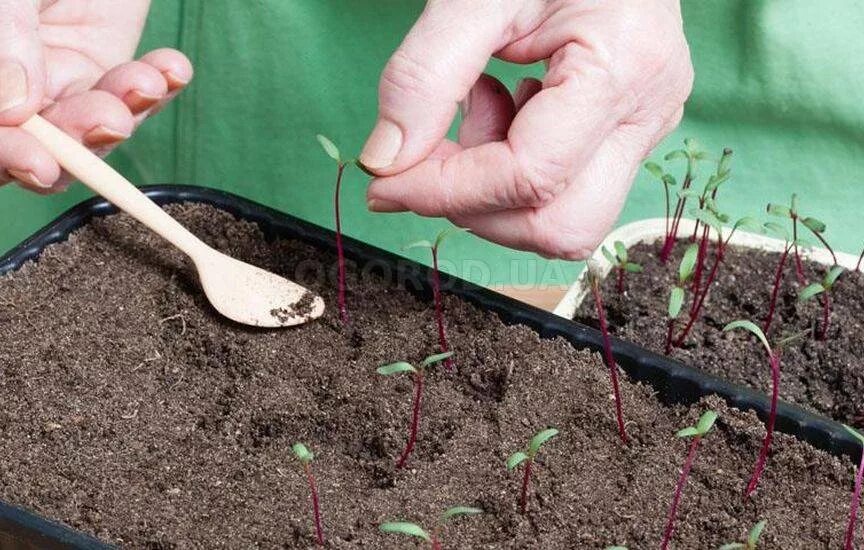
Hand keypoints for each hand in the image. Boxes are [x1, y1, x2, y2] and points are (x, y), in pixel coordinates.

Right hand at [0, 0, 192, 193]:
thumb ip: (4, 39)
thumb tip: (13, 110)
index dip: (9, 156)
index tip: (38, 162)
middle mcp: (18, 92)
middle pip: (43, 147)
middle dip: (77, 143)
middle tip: (109, 120)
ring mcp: (65, 84)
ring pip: (95, 129)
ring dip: (123, 113)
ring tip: (145, 82)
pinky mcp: (112, 70)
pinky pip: (138, 96)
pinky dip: (157, 87)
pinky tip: (170, 69)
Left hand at [362, 0, 691, 258]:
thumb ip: (423, 76)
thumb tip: (385, 162)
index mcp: (623, 68)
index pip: (529, 178)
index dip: (446, 191)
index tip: (385, 180)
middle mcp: (647, 112)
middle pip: (561, 226)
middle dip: (479, 208)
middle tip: (435, 150)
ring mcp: (643, 127)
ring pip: (565, 221)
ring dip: (496, 189)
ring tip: (480, 105)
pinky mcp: (626, 132)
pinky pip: (565, 189)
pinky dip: (513, 168)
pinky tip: (504, 105)